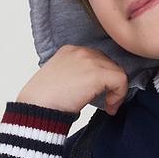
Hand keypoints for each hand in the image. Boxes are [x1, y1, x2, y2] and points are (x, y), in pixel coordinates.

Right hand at [15, 45, 130, 116]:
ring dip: (116, 91)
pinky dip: (119, 95)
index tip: (100, 96)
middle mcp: (80, 51)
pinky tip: (109, 107)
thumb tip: (95, 87)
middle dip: (111, 85)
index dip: (103, 79)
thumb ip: (78, 76)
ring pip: (118, 72)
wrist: (37, 106)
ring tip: (108, 106)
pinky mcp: (96, 74)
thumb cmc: (45, 100)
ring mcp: (88, 60)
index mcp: (70, 51)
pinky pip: (121, 80)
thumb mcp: (61, 80)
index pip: (97, 59)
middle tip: (106, 103)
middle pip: (109, 64)